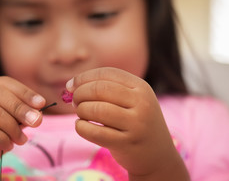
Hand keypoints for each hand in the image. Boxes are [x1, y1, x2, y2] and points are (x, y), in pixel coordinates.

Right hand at [0, 76, 45, 179]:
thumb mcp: (11, 123)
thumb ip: (22, 115)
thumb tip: (38, 112)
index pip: (3, 83)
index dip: (24, 91)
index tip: (41, 103)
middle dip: (21, 108)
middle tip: (37, 121)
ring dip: (14, 128)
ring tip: (21, 140)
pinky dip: (3, 139)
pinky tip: (8, 146)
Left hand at [68, 67, 188, 179]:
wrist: (157, 155)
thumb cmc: (135, 122)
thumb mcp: (131, 100)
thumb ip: (106, 89)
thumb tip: (71, 85)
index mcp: (141, 87)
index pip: (107, 73)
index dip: (84, 77)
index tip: (70, 85)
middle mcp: (142, 103)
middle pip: (99, 89)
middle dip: (80, 93)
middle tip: (74, 101)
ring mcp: (136, 124)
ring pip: (96, 109)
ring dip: (81, 110)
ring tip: (81, 114)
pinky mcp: (127, 144)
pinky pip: (95, 132)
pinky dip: (81, 127)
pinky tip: (81, 126)